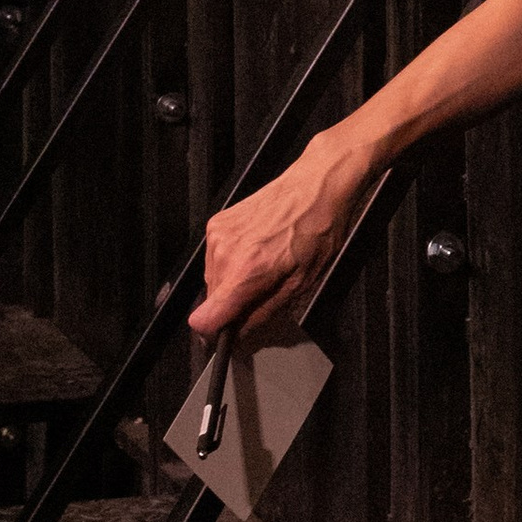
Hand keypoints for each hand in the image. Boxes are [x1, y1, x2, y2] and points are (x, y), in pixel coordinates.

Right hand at [191, 135, 364, 344]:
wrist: (316, 185)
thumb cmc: (318, 228)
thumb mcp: (302, 283)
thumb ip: (264, 313)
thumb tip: (241, 337)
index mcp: (247, 271)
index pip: (203, 320)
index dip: (215, 333)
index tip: (228, 334)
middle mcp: (225, 252)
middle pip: (211, 301)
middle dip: (233, 305)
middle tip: (264, 290)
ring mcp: (217, 235)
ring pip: (212, 280)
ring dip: (232, 283)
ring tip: (264, 265)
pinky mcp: (216, 223)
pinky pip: (214, 258)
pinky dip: (230, 262)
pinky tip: (256, 250)